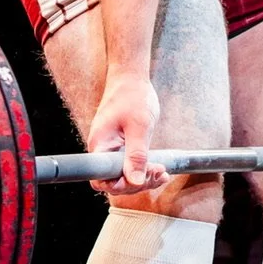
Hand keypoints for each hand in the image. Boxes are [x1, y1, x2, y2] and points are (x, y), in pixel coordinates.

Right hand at [86, 71, 164, 196]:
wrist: (132, 78)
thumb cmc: (132, 95)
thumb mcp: (139, 126)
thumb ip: (136, 155)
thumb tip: (134, 181)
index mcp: (100, 145)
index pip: (101, 179)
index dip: (120, 185)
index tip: (141, 178)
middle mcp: (104, 150)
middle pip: (115, 181)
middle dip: (137, 182)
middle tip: (158, 172)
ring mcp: (113, 150)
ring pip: (125, 176)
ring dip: (144, 178)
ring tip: (162, 173)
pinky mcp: (123, 148)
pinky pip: (132, 166)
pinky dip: (146, 170)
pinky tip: (160, 171)